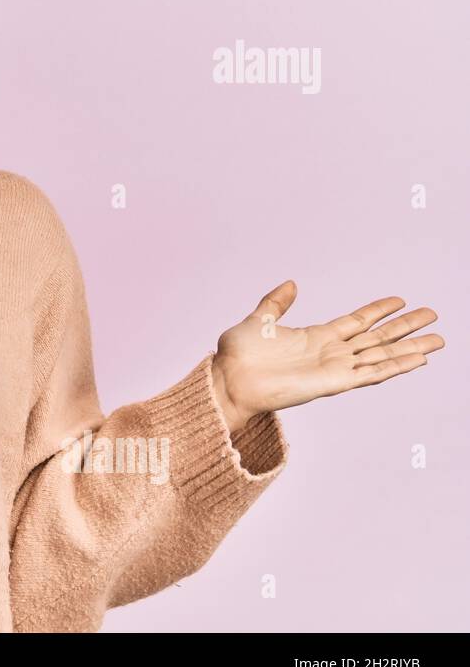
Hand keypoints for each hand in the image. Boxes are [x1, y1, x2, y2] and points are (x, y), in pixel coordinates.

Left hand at [210, 280, 444, 434]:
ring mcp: (335, 368)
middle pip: (377, 337)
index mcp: (315, 337)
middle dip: (405, 327)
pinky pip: (372, 373)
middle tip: (432, 315)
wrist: (228, 380)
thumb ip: (276, 303)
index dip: (378, 310)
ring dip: (410, 348)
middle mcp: (331, 353)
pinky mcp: (334, 383)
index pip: (356, 321)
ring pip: (382, 355)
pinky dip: (395, 366)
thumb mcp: (259, 320)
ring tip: (438, 340)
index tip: (400, 300)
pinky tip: (417, 360)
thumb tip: (291, 283)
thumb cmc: (238, 356)